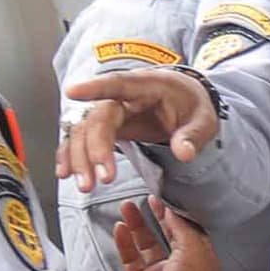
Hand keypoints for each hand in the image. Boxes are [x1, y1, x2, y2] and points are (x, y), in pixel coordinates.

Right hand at [62, 68, 218, 189]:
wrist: (187, 101)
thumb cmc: (193, 106)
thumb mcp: (204, 119)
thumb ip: (193, 135)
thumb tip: (183, 153)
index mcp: (148, 85)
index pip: (119, 84)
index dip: (95, 87)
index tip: (72, 92)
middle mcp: (124, 97)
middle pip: (99, 118)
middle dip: (94, 149)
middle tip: (101, 179)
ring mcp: (112, 110)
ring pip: (85, 130)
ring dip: (80, 157)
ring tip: (85, 186)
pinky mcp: (106, 125)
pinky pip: (82, 137)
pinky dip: (71, 154)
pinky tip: (65, 172)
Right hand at [115, 203, 218, 270]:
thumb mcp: (193, 249)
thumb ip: (182, 227)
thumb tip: (173, 210)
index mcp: (201, 258)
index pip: (189, 230)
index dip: (177, 214)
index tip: (166, 198)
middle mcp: (182, 266)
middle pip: (167, 234)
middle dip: (157, 215)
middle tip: (147, 199)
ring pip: (146, 243)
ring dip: (137, 225)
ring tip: (127, 207)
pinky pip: (131, 258)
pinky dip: (125, 242)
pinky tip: (120, 228)